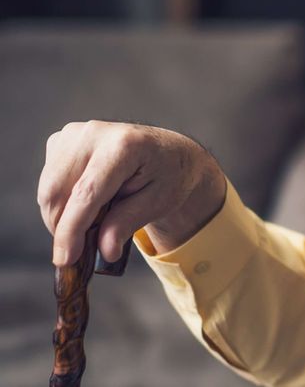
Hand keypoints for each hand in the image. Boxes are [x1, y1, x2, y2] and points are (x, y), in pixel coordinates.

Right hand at [37, 121, 226, 266]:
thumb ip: (127, 223)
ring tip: (95, 220)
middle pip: (57, 192)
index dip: (71, 229)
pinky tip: (88, 203)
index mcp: (124, 145)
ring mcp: (73, 133)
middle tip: (85, 247)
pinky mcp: (61, 140)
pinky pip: (49, 183)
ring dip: (62, 216)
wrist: (168, 151)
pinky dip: (61, 202)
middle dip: (64, 227)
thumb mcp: (159, 202)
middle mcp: (93, 133)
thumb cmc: (168, 176)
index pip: (86, 194)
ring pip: (48, 190)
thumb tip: (105, 251)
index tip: (64, 259)